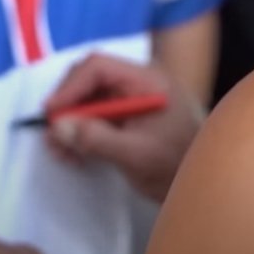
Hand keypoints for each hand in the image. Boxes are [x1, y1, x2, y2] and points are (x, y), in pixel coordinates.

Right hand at [45, 54, 203, 201]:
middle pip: (89, 81)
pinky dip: (79, 134)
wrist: (202, 186)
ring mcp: (131, 101)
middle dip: (67, 108)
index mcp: (147, 80)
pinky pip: (94, 118)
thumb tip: (58, 126)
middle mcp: (137, 83)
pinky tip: (72, 156)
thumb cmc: (176, 165)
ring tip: (59, 152)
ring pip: (88, 101)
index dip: (70, 87)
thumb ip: (98, 139)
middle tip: (51, 136)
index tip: (51, 113)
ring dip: (70, 125)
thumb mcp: (136, 154)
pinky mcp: (126, 120)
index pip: (99, 67)